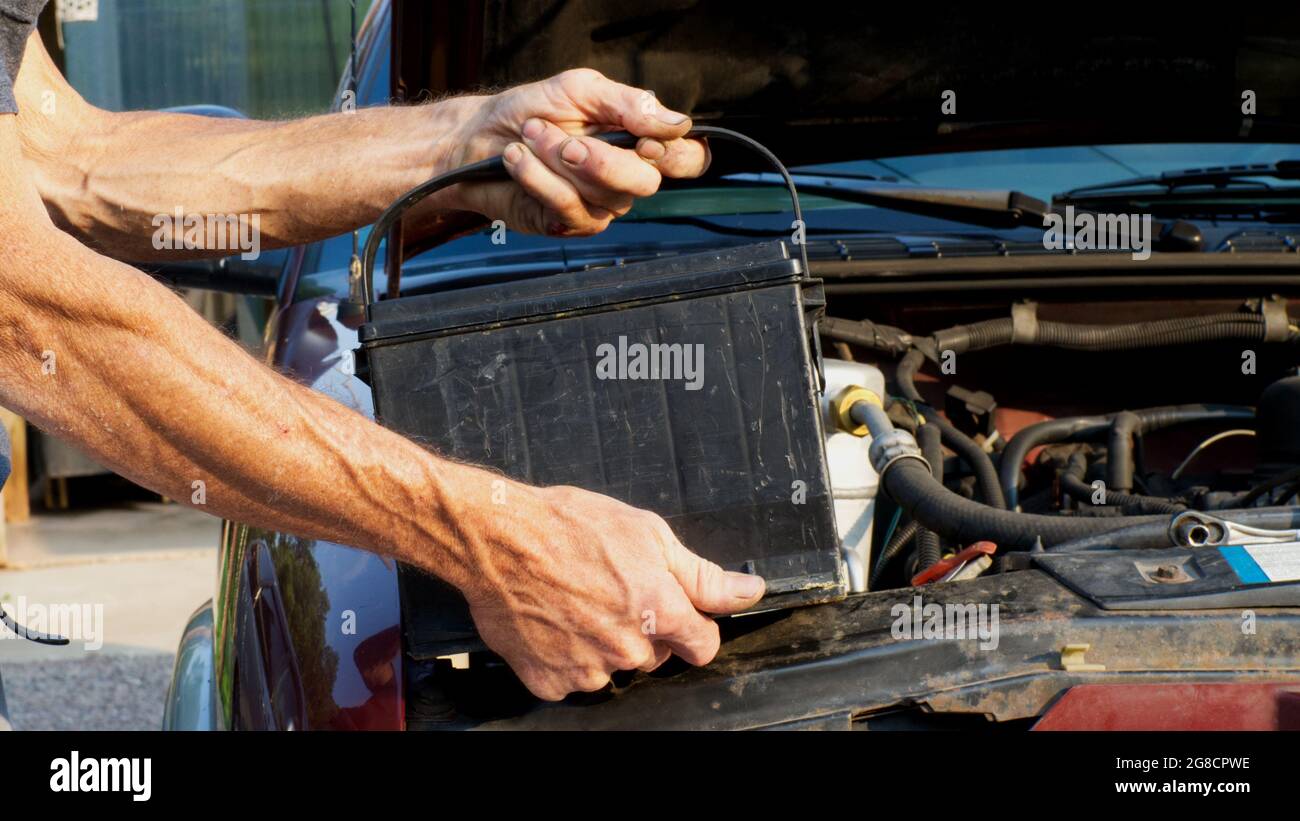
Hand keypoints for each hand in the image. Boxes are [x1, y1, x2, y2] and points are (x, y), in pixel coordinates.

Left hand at [436, 68, 710, 235]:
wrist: (478, 138)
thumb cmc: (531, 111)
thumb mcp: (580, 90)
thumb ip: (629, 104)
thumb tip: (676, 122)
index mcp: (639, 141)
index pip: (689, 158)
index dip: (676, 155)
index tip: (643, 141)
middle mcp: (627, 178)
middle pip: (646, 183)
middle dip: (599, 158)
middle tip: (561, 138)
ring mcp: (600, 206)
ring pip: (601, 195)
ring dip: (556, 161)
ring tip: (528, 137)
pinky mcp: (569, 224)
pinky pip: (567, 209)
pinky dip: (537, 179)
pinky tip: (518, 160)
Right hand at [461, 483, 764, 700]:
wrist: (497, 539)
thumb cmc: (569, 526)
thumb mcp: (648, 533)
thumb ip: (703, 575)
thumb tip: (749, 591)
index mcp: (660, 610)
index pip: (703, 644)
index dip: (692, 625)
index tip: (673, 610)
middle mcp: (628, 648)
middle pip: (655, 655)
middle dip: (643, 629)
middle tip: (610, 589)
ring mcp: (587, 669)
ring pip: (613, 668)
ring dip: (602, 643)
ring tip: (576, 600)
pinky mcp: (550, 681)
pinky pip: (572, 678)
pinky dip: (565, 655)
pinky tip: (554, 620)